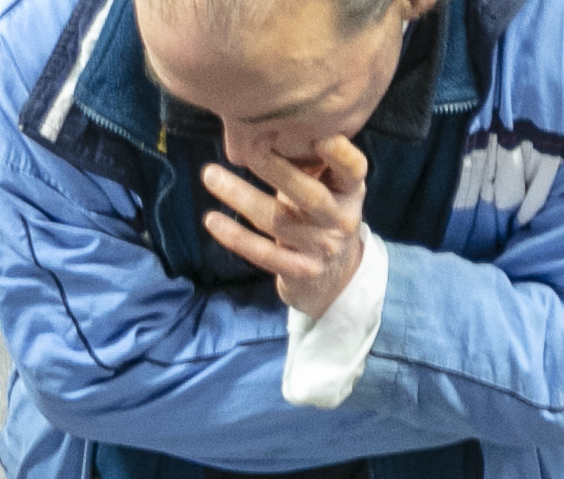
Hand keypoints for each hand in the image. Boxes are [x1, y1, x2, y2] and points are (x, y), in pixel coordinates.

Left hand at [203, 142, 371, 320]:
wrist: (335, 275)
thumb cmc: (320, 213)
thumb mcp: (326, 185)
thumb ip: (307, 158)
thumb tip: (263, 116)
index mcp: (350, 191)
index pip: (352, 170)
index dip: (340, 154)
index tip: (319, 134)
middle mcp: (341, 219)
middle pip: (310, 195)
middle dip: (277, 171)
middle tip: (250, 147)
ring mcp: (322, 248)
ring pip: (278, 221)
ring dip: (242, 197)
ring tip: (210, 176)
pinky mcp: (301, 271)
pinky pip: (264, 254)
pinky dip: (237, 237)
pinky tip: (212, 220)